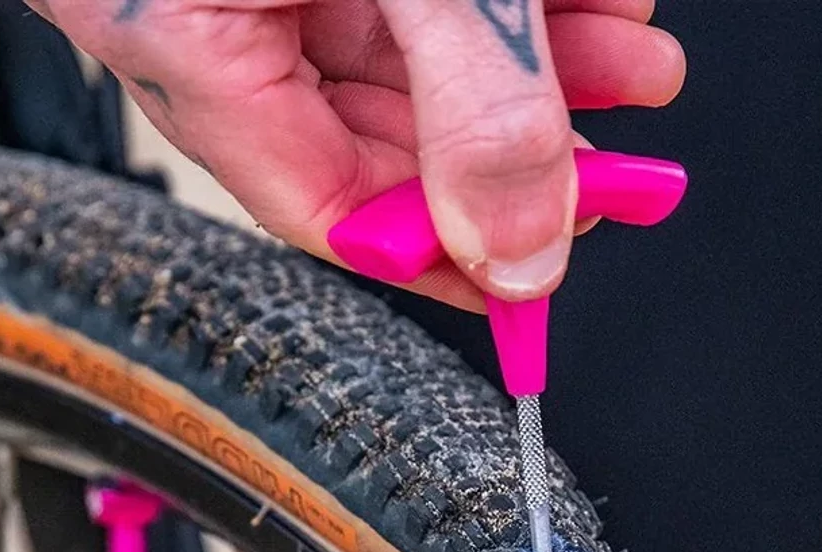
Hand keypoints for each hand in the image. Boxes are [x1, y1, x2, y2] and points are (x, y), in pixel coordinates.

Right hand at [33, 0, 683, 309]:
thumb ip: (470, 96)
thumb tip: (519, 239)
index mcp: (186, 40)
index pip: (327, 204)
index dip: (451, 246)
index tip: (554, 255)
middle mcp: (211, 6)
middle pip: (385, 127)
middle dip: (523, 134)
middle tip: (628, 153)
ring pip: (414, 45)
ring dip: (538, 57)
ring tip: (634, 55)